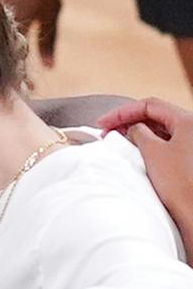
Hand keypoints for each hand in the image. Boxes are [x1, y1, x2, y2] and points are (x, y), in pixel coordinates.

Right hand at [97, 98, 192, 225]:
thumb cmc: (182, 183)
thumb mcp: (151, 151)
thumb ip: (138, 132)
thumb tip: (133, 129)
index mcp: (189, 121)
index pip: (150, 105)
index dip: (123, 111)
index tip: (104, 122)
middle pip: (157, 116)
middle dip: (130, 121)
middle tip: (109, 131)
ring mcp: (192, 144)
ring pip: (161, 130)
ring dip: (139, 133)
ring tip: (120, 142)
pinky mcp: (189, 158)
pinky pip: (167, 143)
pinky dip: (149, 144)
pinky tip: (137, 153)